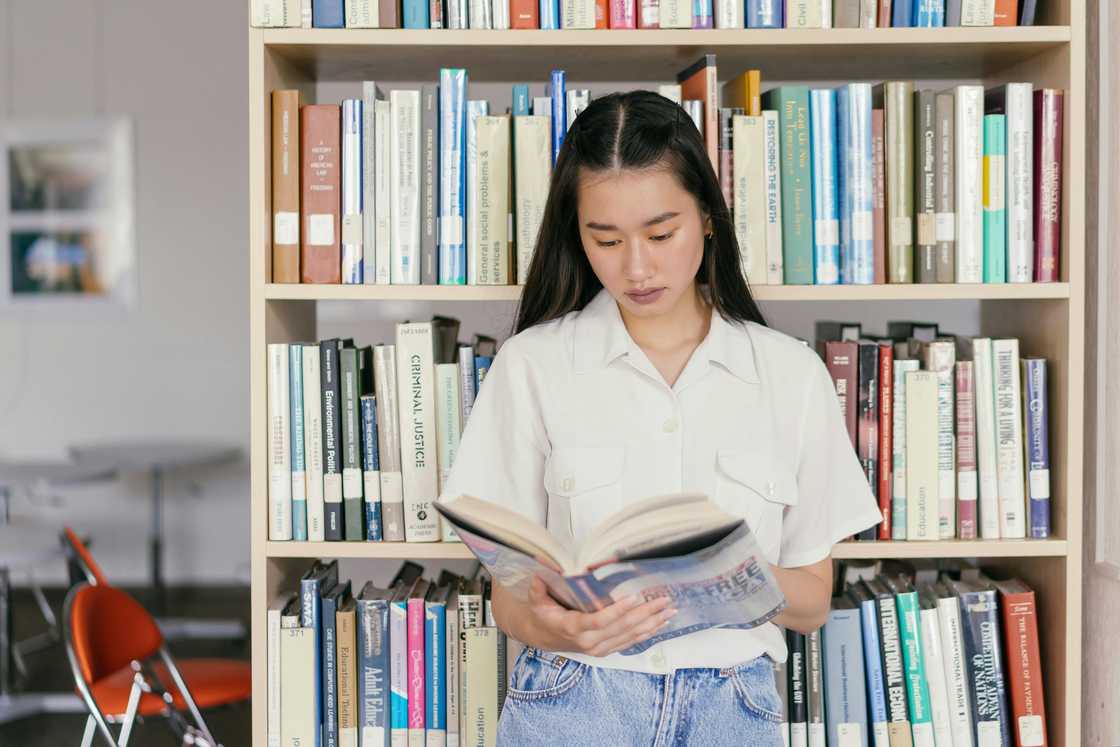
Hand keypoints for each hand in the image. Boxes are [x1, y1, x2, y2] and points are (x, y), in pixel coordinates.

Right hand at [524, 575, 677, 656]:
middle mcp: (589, 641)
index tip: (636, 597)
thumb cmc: (543, 614)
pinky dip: (648, 632)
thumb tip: (543, 564)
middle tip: (663, 600)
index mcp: (573, 627)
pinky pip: (631, 642)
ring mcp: (600, 648)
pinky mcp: (607, 649)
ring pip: (630, 636)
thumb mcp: (536, 598)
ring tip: (670, 611)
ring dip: (652, 623)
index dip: (619, 610)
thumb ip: (540, 584)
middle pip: (622, 628)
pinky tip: (662, 623)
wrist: (543, 637)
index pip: (600, 620)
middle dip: (645, 613)